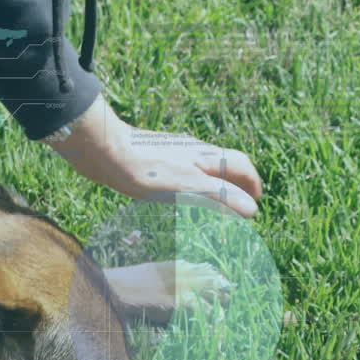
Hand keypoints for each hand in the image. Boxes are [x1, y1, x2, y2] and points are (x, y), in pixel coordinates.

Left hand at [50, 94, 263, 217]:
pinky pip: (186, 171)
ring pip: (206, 167)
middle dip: (237, 184)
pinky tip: (182, 195)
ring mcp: (176, 152)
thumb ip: (218, 196)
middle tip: (240, 205)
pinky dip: (196, 184)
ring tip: (216, 204)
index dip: (252, 183)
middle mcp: (194, 150)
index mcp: (204, 156)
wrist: (103, 150)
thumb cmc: (144, 169)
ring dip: (217, 184)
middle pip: (225, 164)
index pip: (240, 165)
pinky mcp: (158, 157)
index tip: (256, 204)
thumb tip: (251, 210)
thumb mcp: (185, 186)